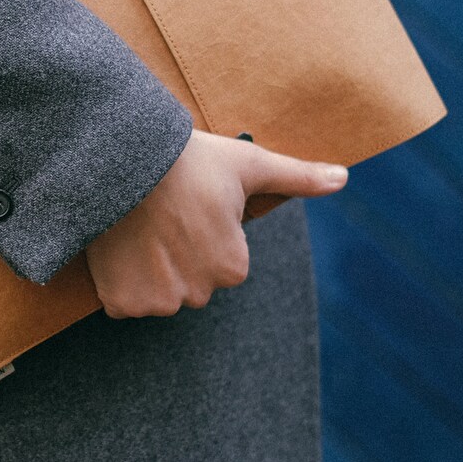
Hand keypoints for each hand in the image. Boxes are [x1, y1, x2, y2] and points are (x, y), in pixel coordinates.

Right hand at [85, 129, 347, 317]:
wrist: (119, 159)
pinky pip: (124, 301)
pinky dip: (119, 282)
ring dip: (147, 271)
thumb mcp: (247, 163)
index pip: (223, 263)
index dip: (206, 235)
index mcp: (232, 267)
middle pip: (190, 282)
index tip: (190, 209)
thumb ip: (297, 176)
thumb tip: (344, 177)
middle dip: (178, 257)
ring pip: (158, 293)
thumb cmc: (189, 159)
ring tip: (138, 229)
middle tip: (162, 217)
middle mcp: (198, 293)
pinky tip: (119, 248)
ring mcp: (157, 300)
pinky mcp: (120, 302)